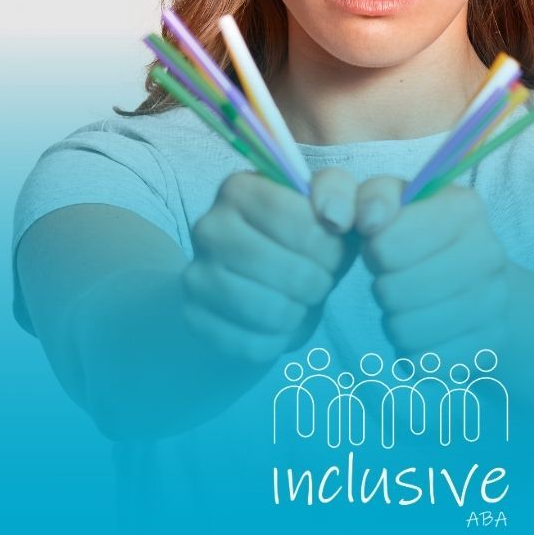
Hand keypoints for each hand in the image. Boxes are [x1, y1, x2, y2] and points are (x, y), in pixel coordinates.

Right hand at [183, 169, 358, 365]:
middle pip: (290, 271)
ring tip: (298, 301)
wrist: (255, 280)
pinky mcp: (194, 320)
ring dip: (299, 313)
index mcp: (239, 189)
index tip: (332, 251)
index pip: (298, 221)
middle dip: (319, 283)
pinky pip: (251, 345)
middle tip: (318, 280)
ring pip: (271, 311)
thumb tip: (335, 217)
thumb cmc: (298, 239)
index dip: (329, 245)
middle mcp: (209, 228)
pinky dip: (276, 341)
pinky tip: (276, 324)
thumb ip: (339, 193)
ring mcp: (195, 276)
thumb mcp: (325, 204)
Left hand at [354, 178, 511, 358]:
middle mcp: (488, 252)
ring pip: (404, 331)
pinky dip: (413, 352)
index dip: (372, 248)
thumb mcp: (378, 199)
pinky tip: (425, 330)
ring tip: (409, 304)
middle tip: (397, 277)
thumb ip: (349, 193)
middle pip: (393, 293)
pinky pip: (423, 363)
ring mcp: (495, 303)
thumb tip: (348, 218)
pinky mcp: (489, 347)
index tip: (384, 243)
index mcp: (463, 208)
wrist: (474, 275)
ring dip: (394, 321)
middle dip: (383, 286)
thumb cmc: (411, 232)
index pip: (384, 245)